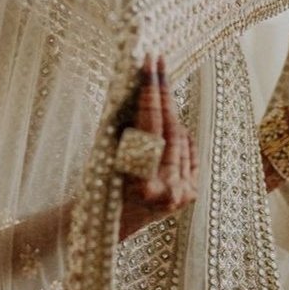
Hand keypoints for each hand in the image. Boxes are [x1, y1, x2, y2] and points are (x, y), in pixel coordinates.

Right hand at [118, 56, 198, 240]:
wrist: (108, 227)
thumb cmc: (98, 187)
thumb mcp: (106, 153)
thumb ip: (127, 124)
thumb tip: (141, 84)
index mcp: (144, 182)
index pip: (152, 124)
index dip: (150, 90)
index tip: (150, 63)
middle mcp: (169, 190)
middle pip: (171, 127)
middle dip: (162, 91)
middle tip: (158, 62)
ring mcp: (183, 193)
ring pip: (181, 137)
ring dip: (167, 113)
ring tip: (156, 90)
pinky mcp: (191, 194)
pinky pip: (189, 152)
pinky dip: (178, 136)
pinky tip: (168, 121)